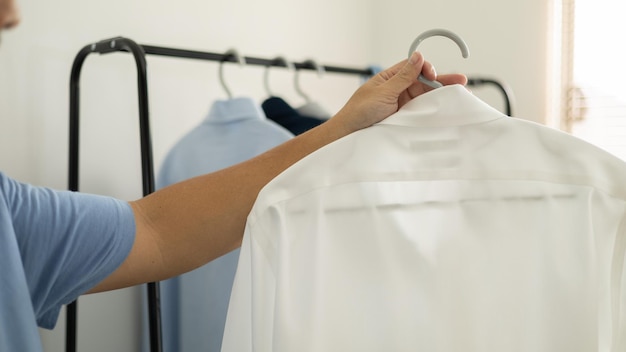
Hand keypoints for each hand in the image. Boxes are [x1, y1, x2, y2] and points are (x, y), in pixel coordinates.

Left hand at [333, 52, 466, 131]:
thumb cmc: (359, 112)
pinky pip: (421, 112)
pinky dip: (433, 111)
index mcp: (390, 79)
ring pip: (425, 97)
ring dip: (440, 96)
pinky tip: (444, 110)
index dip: (427, 69)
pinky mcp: (404, 119)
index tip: (434, 75)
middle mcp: (398, 90)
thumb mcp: (383, 92)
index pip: (414, 67)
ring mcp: (402, 105)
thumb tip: (418, 56)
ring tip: (459, 96)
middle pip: (424, 82)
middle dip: (442, 82)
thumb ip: (403, 76)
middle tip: (461, 82)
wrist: (350, 135)